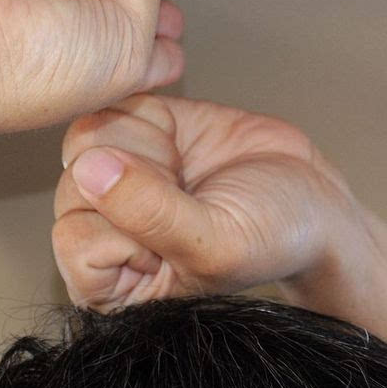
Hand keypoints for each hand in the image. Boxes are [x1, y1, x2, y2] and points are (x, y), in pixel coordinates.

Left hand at [51, 94, 375, 310]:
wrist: (314, 198)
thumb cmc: (273, 240)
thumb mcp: (216, 243)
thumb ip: (150, 213)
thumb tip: (89, 168)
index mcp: (112, 282)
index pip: (72, 237)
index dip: (124, 220)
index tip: (175, 226)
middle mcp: (102, 229)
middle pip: (74, 182)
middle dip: (138, 178)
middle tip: (188, 192)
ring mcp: (112, 175)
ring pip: (85, 137)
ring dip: (144, 144)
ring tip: (183, 168)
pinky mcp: (131, 130)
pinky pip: (112, 105)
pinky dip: (152, 114)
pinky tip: (181, 140)